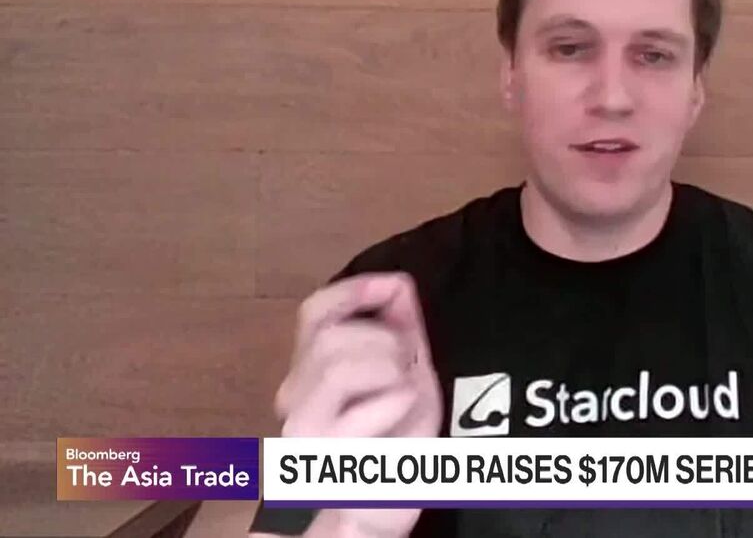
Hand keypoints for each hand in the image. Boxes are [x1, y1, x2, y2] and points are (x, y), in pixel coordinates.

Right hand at [275, 273, 442, 537]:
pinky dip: (393, 403)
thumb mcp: (407, 378)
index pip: (313, 313)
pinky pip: (357, 412)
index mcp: (314, 372)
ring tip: (407, 391)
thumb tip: (399, 286)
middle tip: (409, 367)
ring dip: (387, 370)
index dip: (353, 291)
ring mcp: (304, 430)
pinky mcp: (320, 459)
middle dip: (382, 341)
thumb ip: (401, 333)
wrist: (376, 512)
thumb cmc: (394, 447)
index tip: (394, 287)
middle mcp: (297, 399)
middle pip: (327, 338)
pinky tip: (404, 411)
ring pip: (334, 365)